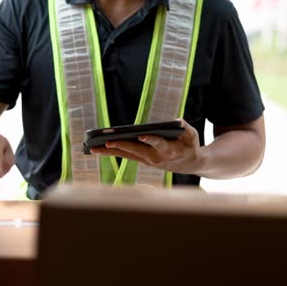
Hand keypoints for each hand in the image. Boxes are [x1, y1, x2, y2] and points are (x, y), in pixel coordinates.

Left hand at [90, 119, 204, 174]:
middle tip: (108, 142)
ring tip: (94, 149)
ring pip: (127, 156)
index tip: (142, 136)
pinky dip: (113, 153)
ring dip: (110, 152)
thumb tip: (175, 121)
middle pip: (136, 151)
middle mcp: (156, 158)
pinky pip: (126, 157)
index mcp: (170, 150)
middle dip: (122, 146)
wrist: (190, 164)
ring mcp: (148, 161)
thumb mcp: (192, 135)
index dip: (150, 140)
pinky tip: (99, 149)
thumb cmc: (190, 145)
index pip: (158, 144)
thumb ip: (185, 128)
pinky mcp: (143, 161)